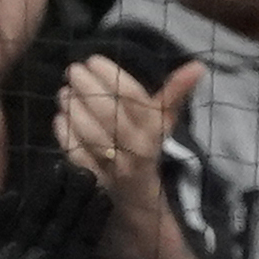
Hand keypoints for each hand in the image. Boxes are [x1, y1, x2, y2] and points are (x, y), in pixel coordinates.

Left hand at [53, 54, 201, 211]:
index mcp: (154, 129)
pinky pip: (78, 155)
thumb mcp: (162, 121)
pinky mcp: (95, 180)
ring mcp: (115, 166)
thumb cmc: (147, 148)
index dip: (111, 76)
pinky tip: (60, 118)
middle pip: (109, 113)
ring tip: (64, 92)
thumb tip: (198, 66)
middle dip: (87, 88)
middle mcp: (136, 147)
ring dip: (75, 110)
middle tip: (72, 71)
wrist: (138, 197)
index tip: (93, 60)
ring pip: (92, 134)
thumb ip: (175, 92)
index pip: (132, 97)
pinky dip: (67, 135)